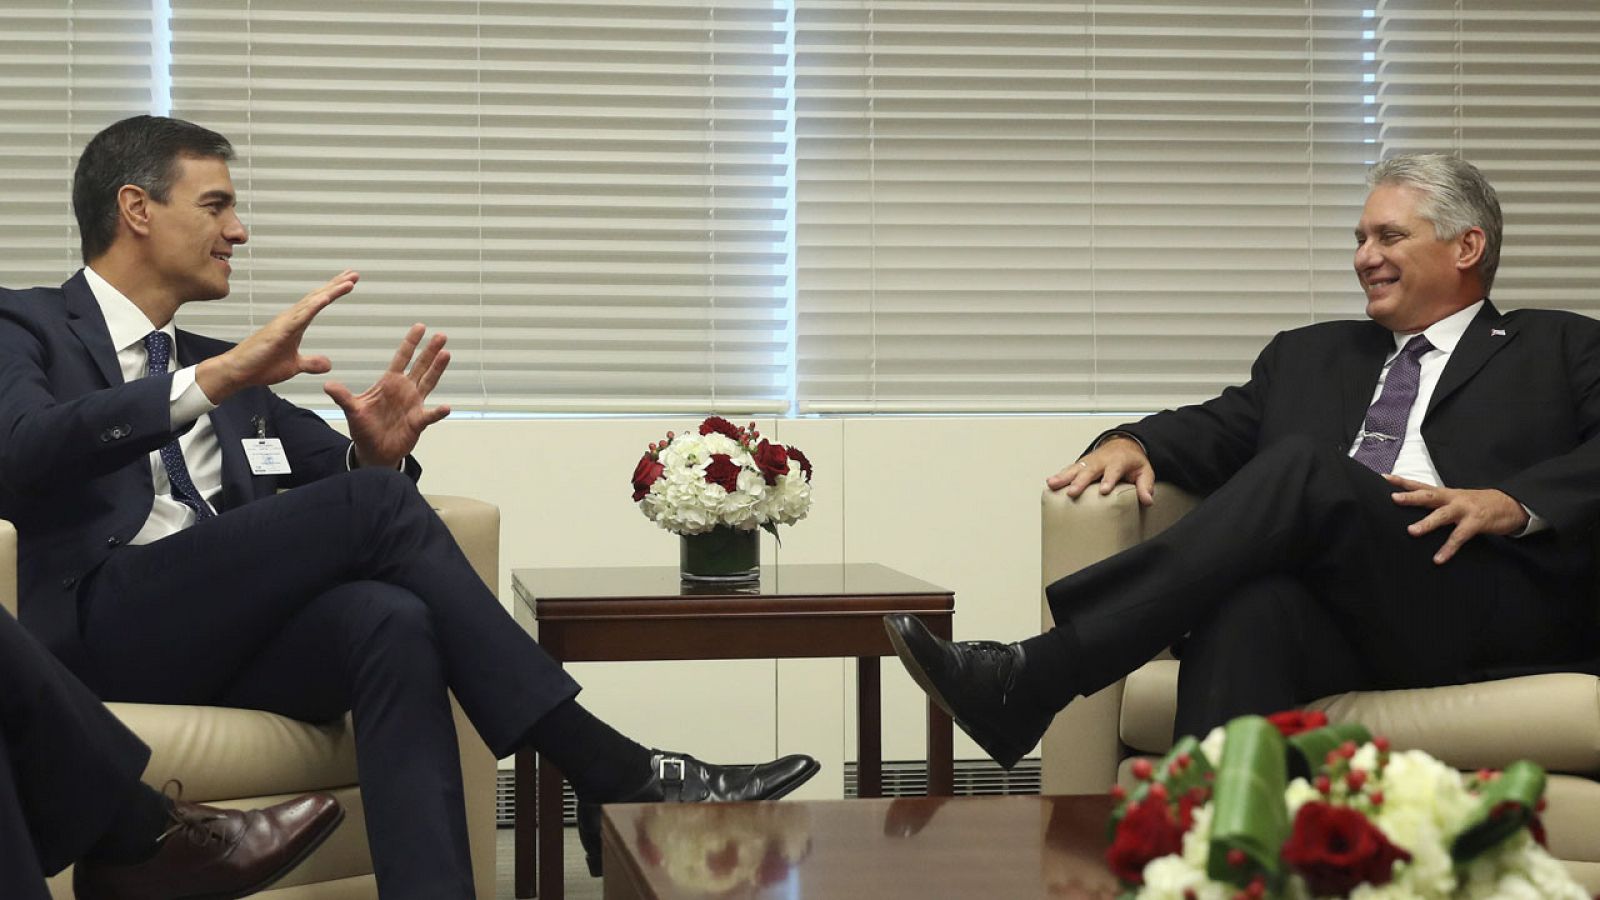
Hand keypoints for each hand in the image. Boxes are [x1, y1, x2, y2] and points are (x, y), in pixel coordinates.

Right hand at [196, 270, 357, 401]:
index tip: (350, 282)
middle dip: (336, 285)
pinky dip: (313, 307)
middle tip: (354, 273)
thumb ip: (311, 363)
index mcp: (296, 324)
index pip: (318, 303)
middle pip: (317, 297)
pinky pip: (299, 317)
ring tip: (348, 281)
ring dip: (330, 292)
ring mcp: (284, 323)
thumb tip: (328, 363)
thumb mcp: (294, 366)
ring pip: (311, 303)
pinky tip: (325, 299)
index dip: (333, 292)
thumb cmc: (260, 365)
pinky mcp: (279, 332)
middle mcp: (291, 318)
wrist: (238, 372)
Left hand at [324, 324, 451, 468]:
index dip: (411, 343)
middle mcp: (405, 390)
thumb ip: (343, 396)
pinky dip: (437, 412)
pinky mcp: (417, 421)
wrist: (374, 451)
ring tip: (446, 354)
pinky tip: (446, 407)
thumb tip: (327, 384)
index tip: (420, 327)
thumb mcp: (352, 410)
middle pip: (420, 366)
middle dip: (430, 351)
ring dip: (437, 369)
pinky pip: (429, 415)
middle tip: (441, 336)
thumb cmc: (365, 428)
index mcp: (389, 383)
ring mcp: (414, 404)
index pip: (402, 358)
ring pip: (428, 383)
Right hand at [1046, 435, 1155, 505]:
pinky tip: (1050, 483)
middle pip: (1089, 471)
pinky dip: (1059, 475)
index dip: (1108, 480)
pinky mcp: (1081, 464)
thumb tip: (1147, 501)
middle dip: (1080, 481)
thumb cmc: (1132, 462)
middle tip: (1072, 492)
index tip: (1104, 490)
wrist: (1122, 445)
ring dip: (1063, 476)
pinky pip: (1069, 469)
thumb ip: (1145, 485)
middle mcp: (1101, 460)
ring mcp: (1089, 461)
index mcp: (1118, 461)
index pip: (1113, 471)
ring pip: (1075, 468)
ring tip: (1052, 484)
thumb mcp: (1145, 471)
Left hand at [1384, 473, 1529, 564]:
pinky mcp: (1476, 522)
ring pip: (1443, 515)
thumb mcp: (1456, 501)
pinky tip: (1438, 559)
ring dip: (1427, 523)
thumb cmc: (1477, 505)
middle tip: (1393, 499)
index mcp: (1446, 493)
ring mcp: (1465, 509)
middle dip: (1411, 497)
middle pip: (1429, 495)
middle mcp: (1453, 498)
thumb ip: (1438, 506)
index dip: (1403, 482)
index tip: (1383, 477)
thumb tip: (1413, 515)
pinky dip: (1449, 548)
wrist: (1511, 505)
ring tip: (1411, 531)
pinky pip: (1460, 536)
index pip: (1421, 485)